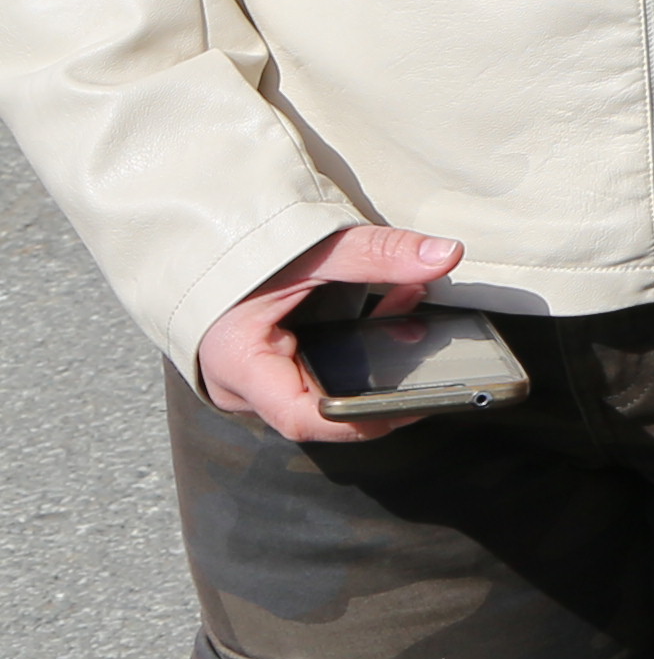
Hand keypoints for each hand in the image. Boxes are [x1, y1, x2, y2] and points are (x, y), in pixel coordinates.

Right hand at [199, 225, 462, 445]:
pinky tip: (401, 300)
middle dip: (382, 384)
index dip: (361, 420)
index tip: (413, 404)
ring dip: (379, 354)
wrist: (204, 239)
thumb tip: (445, 256)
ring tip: (418, 314)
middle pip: (323, 407)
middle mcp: (244, 385)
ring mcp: (258, 379)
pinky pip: (324, 365)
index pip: (304, 418)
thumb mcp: (313, 250)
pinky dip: (363, 338)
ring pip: (328, 384)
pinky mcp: (274, 365)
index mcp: (239, 365)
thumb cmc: (242, 250)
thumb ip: (376, 253)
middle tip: (434, 362)